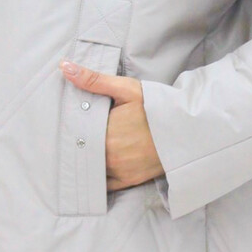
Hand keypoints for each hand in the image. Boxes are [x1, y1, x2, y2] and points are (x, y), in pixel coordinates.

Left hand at [59, 59, 163, 190]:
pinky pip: (104, 184)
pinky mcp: (128, 181)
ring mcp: (118, 171)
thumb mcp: (127, 89)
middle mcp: (109, 156)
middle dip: (76, 143)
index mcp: (104, 133)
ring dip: (84, 160)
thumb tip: (64, 66)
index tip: (66, 122)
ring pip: (90, 168)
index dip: (69, 127)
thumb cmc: (156, 107)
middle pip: (81, 151)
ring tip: (81, 150)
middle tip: (70, 135)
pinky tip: (92, 169)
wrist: (186, 130)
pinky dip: (96, 178)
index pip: (75, 132)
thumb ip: (94, 80)